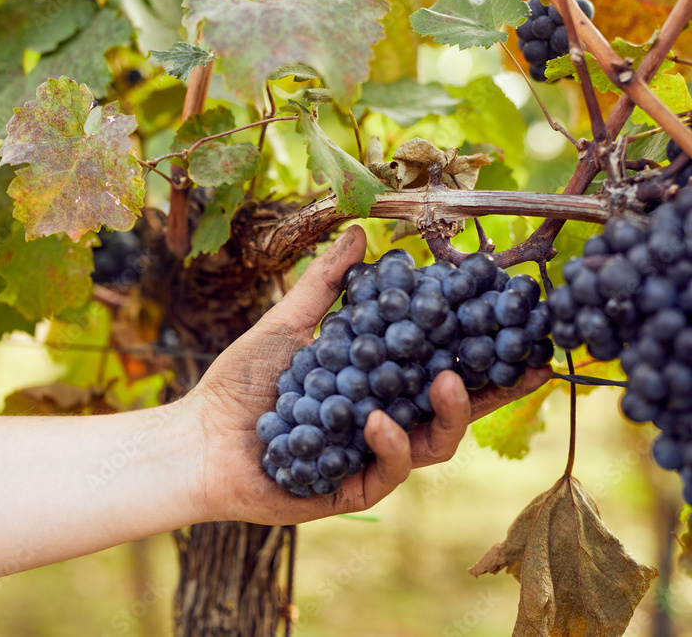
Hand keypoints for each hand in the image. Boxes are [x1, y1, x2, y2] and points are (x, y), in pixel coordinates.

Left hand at [185, 225, 551, 524]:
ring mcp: (371, 459)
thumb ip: (326, 283)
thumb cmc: (243, 382)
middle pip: (454, 409)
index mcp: (377, 383)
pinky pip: (388, 472)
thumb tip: (359, 230)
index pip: (439, 364)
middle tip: (522, 361)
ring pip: (433, 444)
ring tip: (447, 380)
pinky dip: (388, 444)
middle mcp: (384, 421)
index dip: (481, 348)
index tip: (518, 323)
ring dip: (449, 414)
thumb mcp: (289, 323)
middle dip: (493, 388)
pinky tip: (378, 420)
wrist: (199, 437)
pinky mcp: (352, 490)